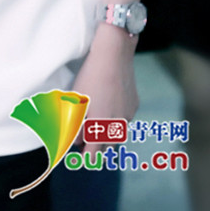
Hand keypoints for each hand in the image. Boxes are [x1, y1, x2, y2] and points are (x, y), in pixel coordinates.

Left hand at [72, 24, 138, 158]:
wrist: (114, 54)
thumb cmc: (92, 76)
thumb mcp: (78, 99)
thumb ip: (76, 124)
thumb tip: (75, 140)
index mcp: (102, 124)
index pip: (94, 152)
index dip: (86, 156)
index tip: (80, 155)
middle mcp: (119, 123)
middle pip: (107, 145)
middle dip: (96, 145)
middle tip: (85, 137)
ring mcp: (128, 114)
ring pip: (117, 132)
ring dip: (107, 132)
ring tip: (95, 122)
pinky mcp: (134, 104)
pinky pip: (124, 118)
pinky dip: (115, 118)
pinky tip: (108, 106)